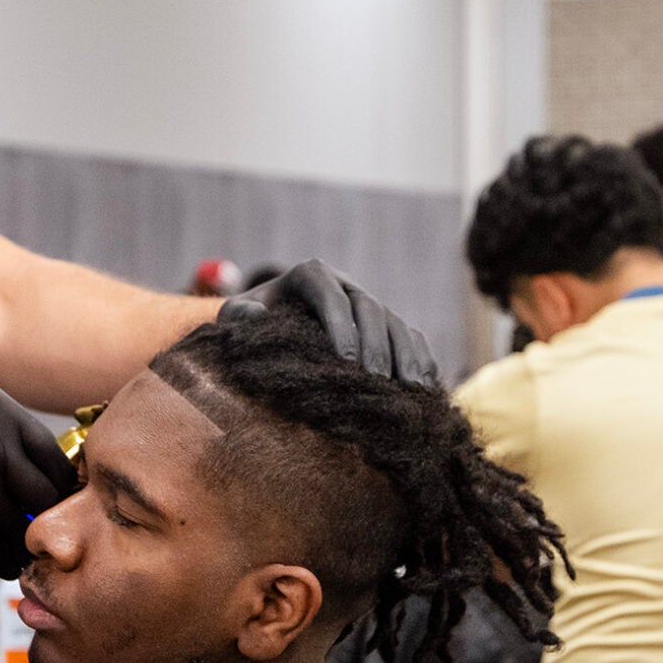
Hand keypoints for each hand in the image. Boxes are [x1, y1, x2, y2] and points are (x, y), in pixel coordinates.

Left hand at [220, 259, 438, 384]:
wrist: (270, 328)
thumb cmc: (252, 325)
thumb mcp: (236, 317)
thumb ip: (239, 314)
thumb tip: (256, 316)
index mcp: (311, 275)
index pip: (330, 294)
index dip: (341, 325)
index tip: (345, 361)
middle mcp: (346, 286)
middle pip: (370, 308)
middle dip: (375, 344)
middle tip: (375, 380)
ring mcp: (369, 306)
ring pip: (396, 323)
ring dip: (405, 354)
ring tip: (408, 388)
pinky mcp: (386, 327)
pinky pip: (412, 338)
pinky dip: (422, 360)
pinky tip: (426, 387)